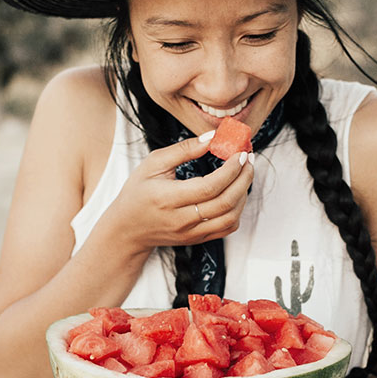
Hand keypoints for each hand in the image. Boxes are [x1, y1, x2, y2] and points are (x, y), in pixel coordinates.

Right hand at [106, 133, 253, 254]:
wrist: (128, 229)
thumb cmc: (138, 193)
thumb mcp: (153, 164)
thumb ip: (183, 150)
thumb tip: (212, 138)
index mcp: (167, 198)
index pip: (209, 187)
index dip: (230, 170)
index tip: (240, 153)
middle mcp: (181, 220)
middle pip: (225, 202)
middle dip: (243, 178)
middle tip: (248, 160)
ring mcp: (191, 233)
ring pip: (231, 217)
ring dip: (244, 194)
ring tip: (244, 174)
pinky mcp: (197, 239)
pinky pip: (227, 227)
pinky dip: (238, 209)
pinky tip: (236, 192)